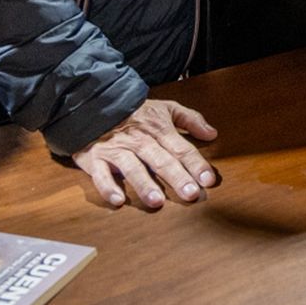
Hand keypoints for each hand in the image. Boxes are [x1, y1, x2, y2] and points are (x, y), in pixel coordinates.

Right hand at [71, 99, 217, 209]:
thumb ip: (190, 120)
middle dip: (176, 177)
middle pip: (161, 160)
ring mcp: (116, 150)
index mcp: (158, 130)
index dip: (196, 164)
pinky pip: (100, 175)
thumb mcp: (165, 108)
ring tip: (157, 201)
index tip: (208, 180)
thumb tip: (212, 134)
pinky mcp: (95, 159)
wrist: (93, 103)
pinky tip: (118, 200)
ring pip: (132, 168)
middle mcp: (139, 141)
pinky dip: (108, 187)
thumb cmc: (134, 111)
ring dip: (144, 184)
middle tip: (190, 193)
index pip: (181, 149)